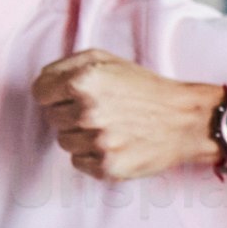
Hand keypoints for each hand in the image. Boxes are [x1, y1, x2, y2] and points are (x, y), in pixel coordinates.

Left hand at [32, 54, 226, 181]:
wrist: (186, 119)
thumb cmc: (145, 88)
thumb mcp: (106, 60)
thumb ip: (66, 66)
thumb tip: (42, 82)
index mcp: (83, 81)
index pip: (40, 92)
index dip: (56, 93)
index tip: (74, 96)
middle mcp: (88, 111)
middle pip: (51, 118)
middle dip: (70, 114)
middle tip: (101, 111)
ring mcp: (98, 142)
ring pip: (64, 142)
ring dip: (81, 136)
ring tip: (110, 127)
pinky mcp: (108, 167)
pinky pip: (78, 162)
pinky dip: (92, 156)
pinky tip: (115, 144)